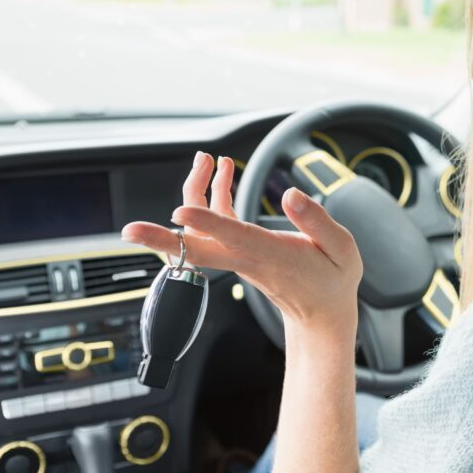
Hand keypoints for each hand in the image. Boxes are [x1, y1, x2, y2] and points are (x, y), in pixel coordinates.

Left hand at [121, 151, 362, 335]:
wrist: (322, 315)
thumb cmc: (333, 281)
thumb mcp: (342, 250)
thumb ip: (318, 221)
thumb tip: (291, 194)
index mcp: (272, 256)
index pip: (233, 237)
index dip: (206, 221)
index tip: (180, 210)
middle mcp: (247, 258)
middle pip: (195, 248)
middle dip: (160, 238)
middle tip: (129, 230)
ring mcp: (239, 256)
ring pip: (202, 228)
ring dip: (195, 191)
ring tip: (207, 158)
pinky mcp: (240, 251)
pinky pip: (217, 223)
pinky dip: (214, 196)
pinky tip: (223, 171)